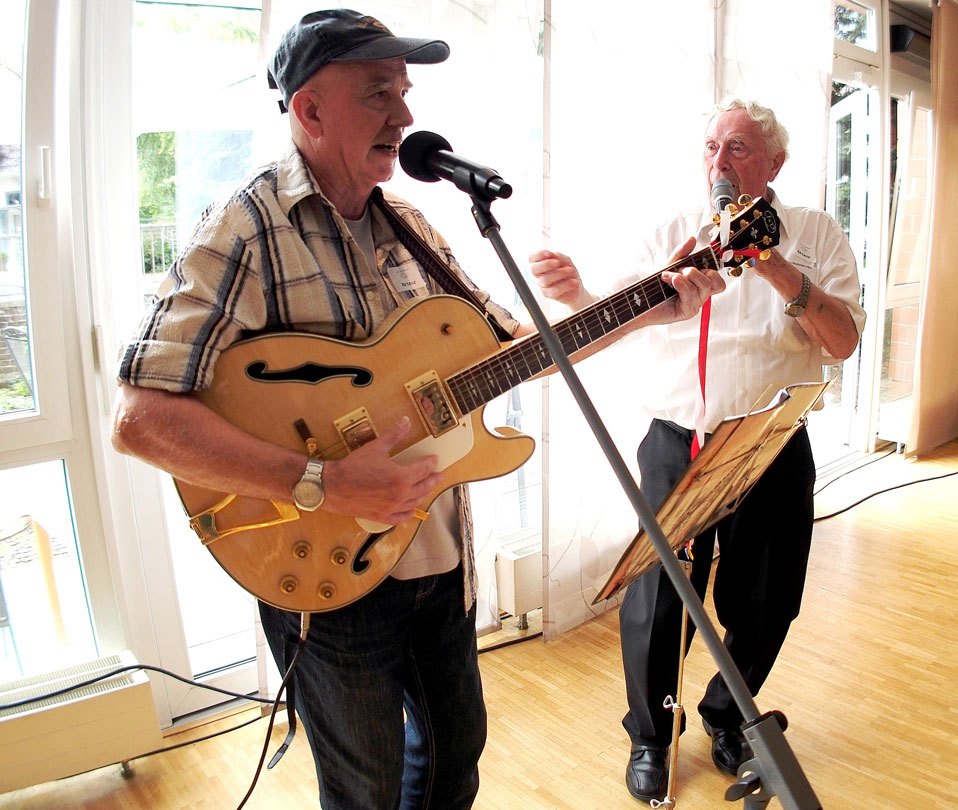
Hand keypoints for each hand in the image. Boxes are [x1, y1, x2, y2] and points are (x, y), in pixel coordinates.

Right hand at [321, 417, 442, 524]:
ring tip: (427, 489)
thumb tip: (406, 422)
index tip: (434, 460)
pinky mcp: (380, 516)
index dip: (430, 464)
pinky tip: (411, 510)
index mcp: (401, 478)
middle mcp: (399, 496)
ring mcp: (391, 508)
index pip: (423, 470)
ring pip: (414, 503)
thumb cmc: (353, 467)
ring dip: (423, 495)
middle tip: (438, 476)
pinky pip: (400, 518)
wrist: (332, 486)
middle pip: (423, 487)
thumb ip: (394, 435)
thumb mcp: (375, 447)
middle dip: (432, 480)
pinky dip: (408, 514)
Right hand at [530, 249, 594, 309]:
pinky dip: (566, 285)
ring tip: (570, 270)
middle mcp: (540, 275)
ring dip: (559, 273)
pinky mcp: (549, 295)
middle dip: (545, 264)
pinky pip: (554, 290)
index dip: (538, 255)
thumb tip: (552, 255)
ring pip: (545, 279)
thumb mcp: (567, 262)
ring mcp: (543, 286)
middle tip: (557, 262)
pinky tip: (574, 282)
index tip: (548, 252)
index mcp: (541, 265)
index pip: (532, 258)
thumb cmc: (569, 273)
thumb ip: (559, 257)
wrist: (576, 287)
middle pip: (534, 269)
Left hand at [657, 236, 725, 321]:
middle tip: (680, 270)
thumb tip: (691, 240)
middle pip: (714, 281)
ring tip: (669, 276)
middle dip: (696, 271)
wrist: (642, 300)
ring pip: (703, 287)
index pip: (717, 279)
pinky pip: (691, 296)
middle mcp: (699, 294)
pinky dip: (681, 285)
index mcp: (699, 284)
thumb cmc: (656, 286)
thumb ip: (681, 253)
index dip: (712, 269)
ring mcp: (694, 304)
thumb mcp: (670, 265)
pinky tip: (672, 281)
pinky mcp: (687, 311)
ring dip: (684, 277)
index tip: (695, 263)